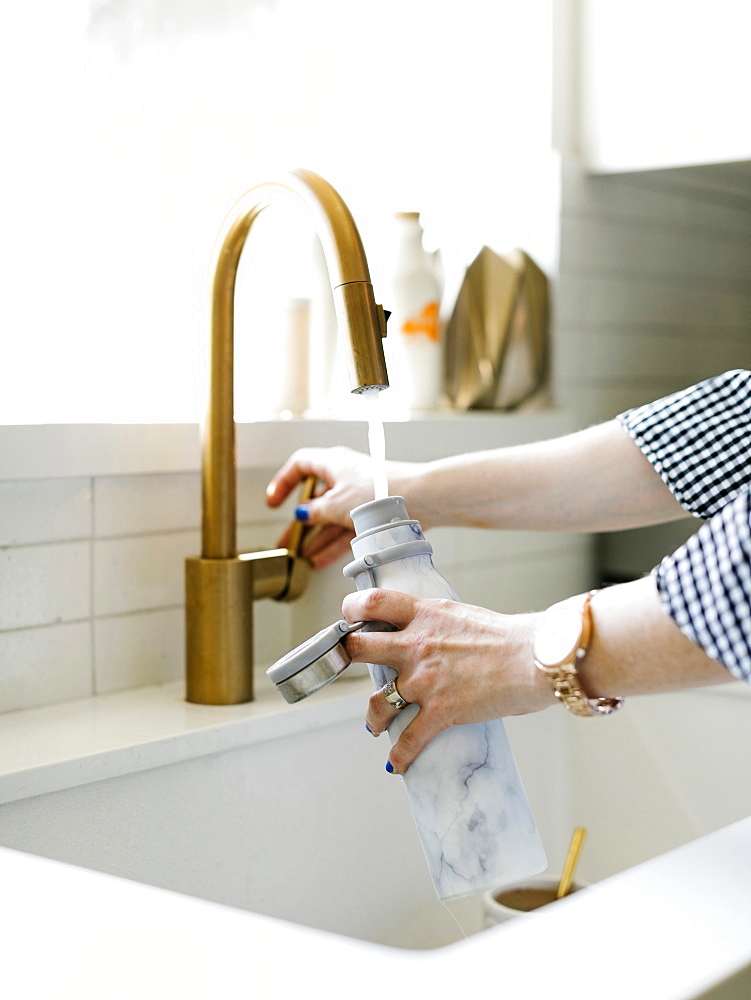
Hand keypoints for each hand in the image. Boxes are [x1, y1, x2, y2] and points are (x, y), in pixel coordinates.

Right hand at [265, 447, 372, 567]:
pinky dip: (333, 543)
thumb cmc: (380, 491)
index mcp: (332, 463)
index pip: (300, 466)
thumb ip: (315, 512)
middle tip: (286, 541)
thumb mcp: (336, 504)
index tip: (274, 502)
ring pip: (330, 518)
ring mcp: (358, 496)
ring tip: (302, 557)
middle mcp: (344, 477)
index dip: (284, 482)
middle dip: (299, 523)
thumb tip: (302, 515)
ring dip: (316, 537)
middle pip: (314, 499)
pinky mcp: (372, 513)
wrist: (420, 498)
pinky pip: (345, 529)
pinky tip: (321, 559)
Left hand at [341, 588, 552, 773]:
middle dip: (348, 659)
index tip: (349, 618)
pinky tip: (396, 763)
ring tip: (375, 724)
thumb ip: (435, 623)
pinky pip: (408, 740)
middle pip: (359, 648)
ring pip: (377, 703)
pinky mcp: (440, 711)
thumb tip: (426, 632)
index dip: (352, 609)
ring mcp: (425, 680)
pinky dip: (400, 756)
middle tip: (347, 667)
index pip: (374, 602)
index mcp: (423, 615)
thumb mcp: (461, 614)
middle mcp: (416, 645)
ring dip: (373, 717)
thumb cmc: (507, 636)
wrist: (534, 658)